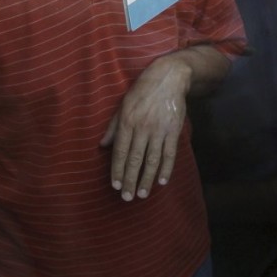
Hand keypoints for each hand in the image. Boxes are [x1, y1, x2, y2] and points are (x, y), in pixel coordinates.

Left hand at [102, 55, 189, 200]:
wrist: (168, 78)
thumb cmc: (142, 91)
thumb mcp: (123, 105)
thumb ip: (113, 127)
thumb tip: (102, 146)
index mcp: (127, 122)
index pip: (120, 152)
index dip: (117, 170)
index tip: (115, 186)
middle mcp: (142, 128)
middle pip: (135, 160)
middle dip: (130, 180)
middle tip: (127, 198)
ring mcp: (159, 130)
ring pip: (152, 160)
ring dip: (146, 179)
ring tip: (142, 194)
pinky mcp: (174, 130)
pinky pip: (169, 153)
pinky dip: (166, 169)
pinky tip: (162, 181)